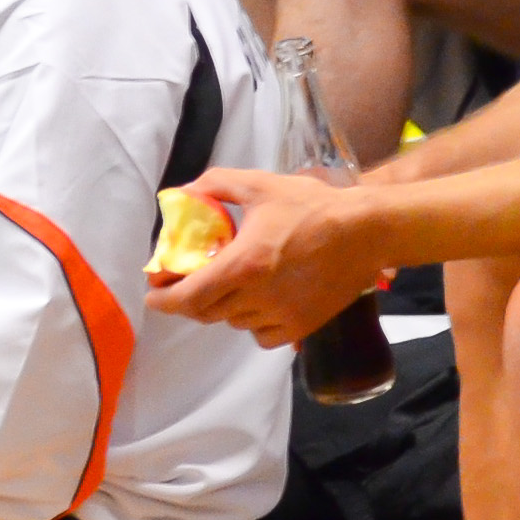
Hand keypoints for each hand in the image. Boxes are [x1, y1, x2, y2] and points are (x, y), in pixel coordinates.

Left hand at [143, 167, 389, 344]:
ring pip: (232, 323)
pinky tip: (256, 301)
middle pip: (205, 312)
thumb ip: (216, 185)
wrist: (366, 231)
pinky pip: (261, 335)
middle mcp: (257, 297)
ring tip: (227, 284)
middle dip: (188, 300)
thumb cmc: (312, 206)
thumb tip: (184, 194)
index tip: (153, 293)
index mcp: (243, 264)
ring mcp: (280, 316)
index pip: (187, 297)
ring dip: (221, 307)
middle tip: (184, 283)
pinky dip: (251, 322)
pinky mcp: (300, 327)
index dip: (163, 300)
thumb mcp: (260, 185)